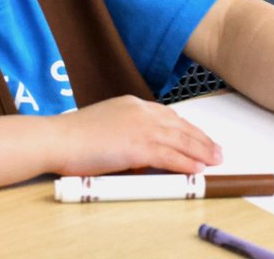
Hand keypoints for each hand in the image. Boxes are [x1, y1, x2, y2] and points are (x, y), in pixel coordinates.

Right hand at [50, 96, 222, 176]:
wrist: (57, 139)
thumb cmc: (72, 136)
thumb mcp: (105, 125)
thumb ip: (125, 131)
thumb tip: (139, 149)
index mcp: (131, 104)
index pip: (168, 115)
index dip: (186, 127)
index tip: (198, 136)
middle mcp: (140, 111)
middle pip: (180, 126)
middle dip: (201, 139)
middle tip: (216, 150)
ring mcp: (140, 128)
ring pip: (180, 140)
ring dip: (201, 151)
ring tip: (215, 160)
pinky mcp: (137, 146)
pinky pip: (170, 156)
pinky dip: (186, 163)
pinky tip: (197, 169)